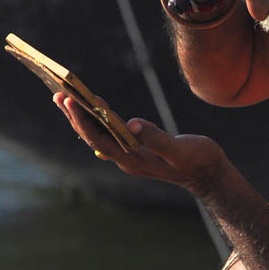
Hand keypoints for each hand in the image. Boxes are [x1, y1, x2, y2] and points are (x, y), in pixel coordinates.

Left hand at [53, 93, 226, 196]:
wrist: (209, 175)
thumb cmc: (200, 160)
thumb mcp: (182, 149)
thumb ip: (158, 138)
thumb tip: (133, 124)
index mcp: (134, 160)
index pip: (101, 140)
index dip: (84, 121)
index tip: (72, 100)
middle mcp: (127, 159)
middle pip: (93, 138)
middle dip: (75, 116)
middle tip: (59, 94)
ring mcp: (130, 155)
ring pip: (99, 136)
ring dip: (82, 118)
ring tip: (64, 97)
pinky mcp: (136, 149)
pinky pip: (109, 134)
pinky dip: (97, 120)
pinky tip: (92, 108)